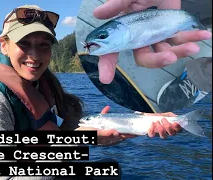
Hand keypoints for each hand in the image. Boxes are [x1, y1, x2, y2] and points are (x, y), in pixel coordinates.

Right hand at [76, 105, 135, 144]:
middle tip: (137, 125)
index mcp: (107, 139)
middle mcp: (106, 135)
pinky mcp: (96, 125)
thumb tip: (117, 132)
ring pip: (113, 125)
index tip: (139, 132)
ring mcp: (101, 130)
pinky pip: (103, 119)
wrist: (74, 133)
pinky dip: (105, 114)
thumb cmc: (85, 134)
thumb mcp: (96, 134)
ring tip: (128, 120)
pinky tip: (107, 108)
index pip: (122, 136)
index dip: (130, 134)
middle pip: (119, 131)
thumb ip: (106, 133)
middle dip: (127, 128)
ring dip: (120, 122)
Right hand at [93, 0, 211, 83]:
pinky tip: (204, 35)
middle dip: (156, 61)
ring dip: (180, 51)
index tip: (106, 79)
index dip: (107, 65)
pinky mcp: (171, 28)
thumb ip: (116, 4)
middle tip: (169, 57)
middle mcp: (139, 36)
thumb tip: (98, 13)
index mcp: (124, 30)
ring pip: (164, 51)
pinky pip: (180, 38)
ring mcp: (156, 34)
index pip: (111, 51)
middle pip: (143, 57)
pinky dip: (193, 37)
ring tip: (193, 46)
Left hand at [143, 112, 181, 138]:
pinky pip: (152, 135)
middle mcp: (167, 132)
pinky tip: (151, 123)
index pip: (179, 130)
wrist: (148, 117)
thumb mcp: (166, 114)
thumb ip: (171, 115)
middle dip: (168, 127)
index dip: (177, 127)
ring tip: (157, 121)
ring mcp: (160, 134)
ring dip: (161, 129)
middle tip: (163, 119)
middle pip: (172, 134)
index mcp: (172, 127)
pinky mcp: (152, 134)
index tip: (174, 122)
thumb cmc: (159, 116)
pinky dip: (151, 129)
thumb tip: (175, 117)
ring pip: (164, 136)